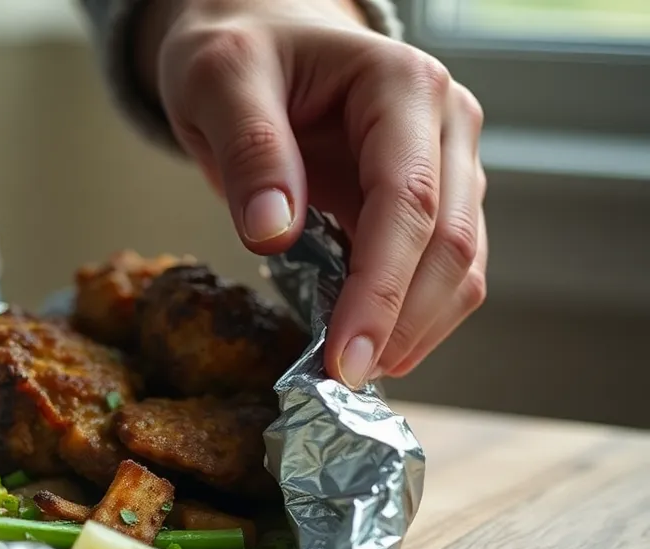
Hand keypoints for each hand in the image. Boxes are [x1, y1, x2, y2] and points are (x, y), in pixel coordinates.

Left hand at [139, 0, 487, 386]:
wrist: (258, 35)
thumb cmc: (239, 50)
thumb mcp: (219, 80)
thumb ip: (250, 148)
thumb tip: (274, 231)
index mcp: (402, 87)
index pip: (410, 202)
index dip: (383, 290)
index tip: (345, 358)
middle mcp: (445, 126)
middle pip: (451, 246)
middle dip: (400, 324)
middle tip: (341, 383)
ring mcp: (446, 167)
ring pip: (459, 269)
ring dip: (411, 330)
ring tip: (347, 374)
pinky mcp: (428, 204)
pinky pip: (434, 273)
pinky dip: (404, 318)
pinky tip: (359, 347)